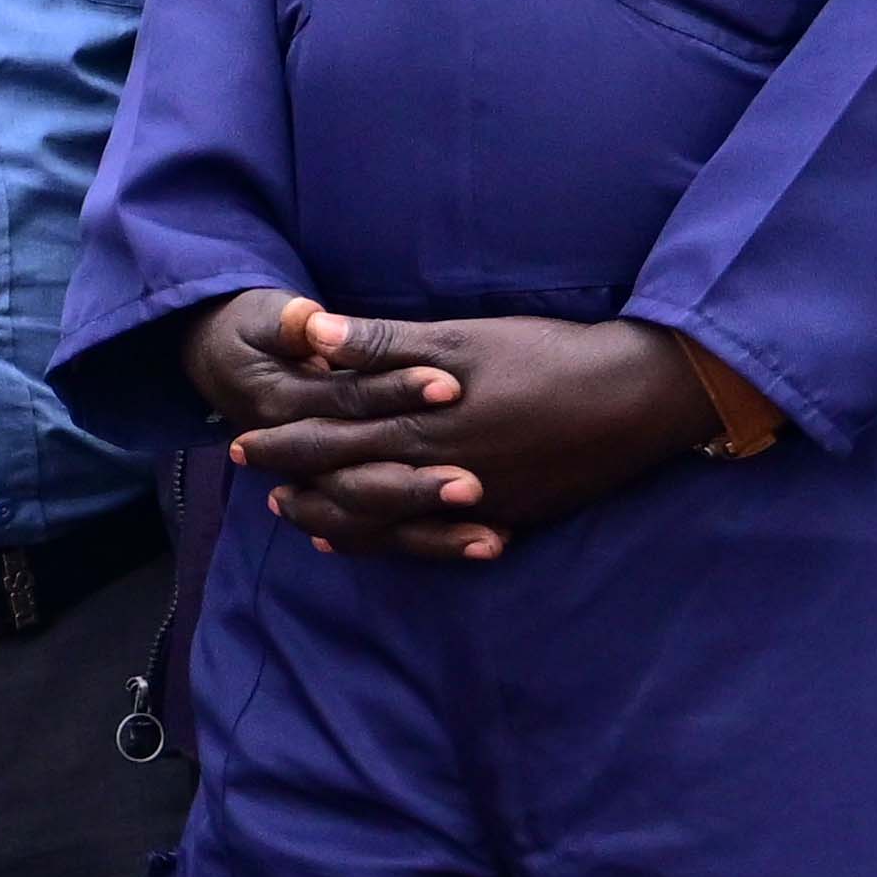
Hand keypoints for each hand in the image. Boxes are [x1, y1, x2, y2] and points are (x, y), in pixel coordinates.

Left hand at [204, 299, 735, 559]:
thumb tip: (313, 336)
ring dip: (334, 515)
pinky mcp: (501, 516)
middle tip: (253, 475)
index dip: (284, 438)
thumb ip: (384, 344)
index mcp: (421, 419)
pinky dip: (389, 539)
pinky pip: (429, 540)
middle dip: (296, 479)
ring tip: (297, 513)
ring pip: (382, 521)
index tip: (243, 436)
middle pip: (347, 483)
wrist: (633, 398)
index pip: (332, 434)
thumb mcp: (461, 339)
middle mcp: (438, 469)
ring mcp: (470, 501)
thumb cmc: (547, 356)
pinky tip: (367, 537)